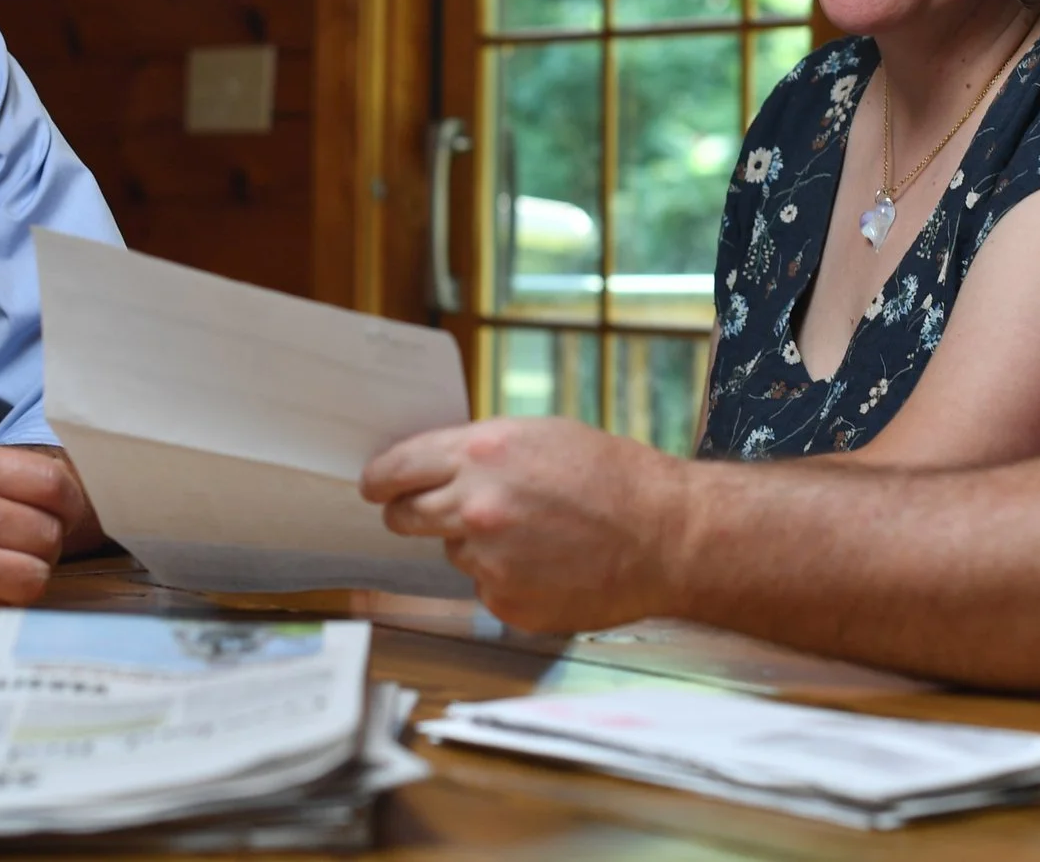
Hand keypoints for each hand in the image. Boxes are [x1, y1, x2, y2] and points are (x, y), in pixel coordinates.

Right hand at [0, 438, 86, 605]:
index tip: (59, 514)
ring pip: (34, 575)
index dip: (65, 503)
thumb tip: (18, 476)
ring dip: (25, 578)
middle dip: (43, 543)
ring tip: (3, 574)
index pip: (50, 481)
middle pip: (49, 533)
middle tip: (21, 548)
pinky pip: (2, 609)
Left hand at [361, 417, 686, 633]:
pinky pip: (485, 587)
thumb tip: (434, 466)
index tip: (372, 486)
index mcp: (482, 454)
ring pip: (453, 552)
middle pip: (404, 517)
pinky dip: (507, 577)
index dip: (379, 479)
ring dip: (476, 544)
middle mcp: (476, 508)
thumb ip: (481, 451)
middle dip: (410, 513)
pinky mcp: (506, 603)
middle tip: (430, 511)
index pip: (397, 469)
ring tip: (535, 534)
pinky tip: (549, 564)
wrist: (666, 535)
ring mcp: (489, 561)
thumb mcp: (541, 435)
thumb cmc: (613, 477)